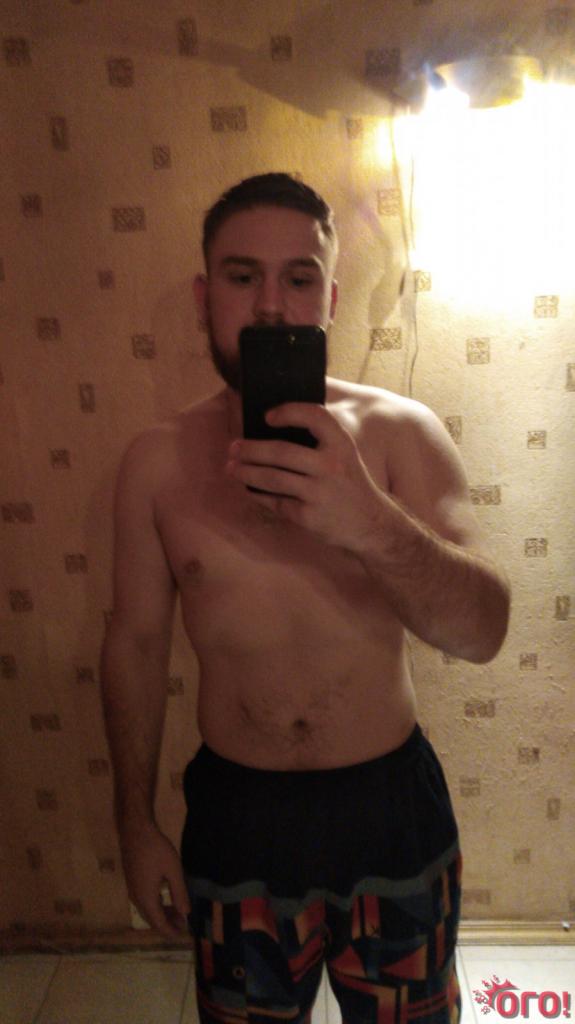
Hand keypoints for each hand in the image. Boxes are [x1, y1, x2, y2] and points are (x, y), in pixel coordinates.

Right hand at [118, 821, 190, 940]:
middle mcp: (137, 898)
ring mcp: (132, 890)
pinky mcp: (132, 881)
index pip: (158, 923)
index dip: (170, 931)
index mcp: (146, 898)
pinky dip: (155, 904)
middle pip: (151, 919)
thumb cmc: (156, 849)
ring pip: (147, 910)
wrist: (135, 831)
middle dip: (167, 923)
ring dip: (161, 913)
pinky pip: (144, 901)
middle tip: (183, 923)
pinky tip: (165, 898)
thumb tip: (185, 913)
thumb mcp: (173, 870)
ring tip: (177, 912)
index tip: (182, 934)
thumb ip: (179, 892)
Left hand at [226, 403, 385, 549]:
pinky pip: (275, 501)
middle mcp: (331, 466)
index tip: (267, 416)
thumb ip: (320, 441)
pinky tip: (249, 488)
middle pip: (281, 451)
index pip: (314, 416)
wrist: (370, 523)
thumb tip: (271, 430)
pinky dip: (258, 494)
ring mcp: (319, 492)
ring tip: (231, 467)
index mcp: (341, 445)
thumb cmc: (350, 483)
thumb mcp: (345, 455)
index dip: (289, 412)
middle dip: (251, 449)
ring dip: (246, 471)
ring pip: (272, 477)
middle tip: (233, 447)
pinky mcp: (308, 515)